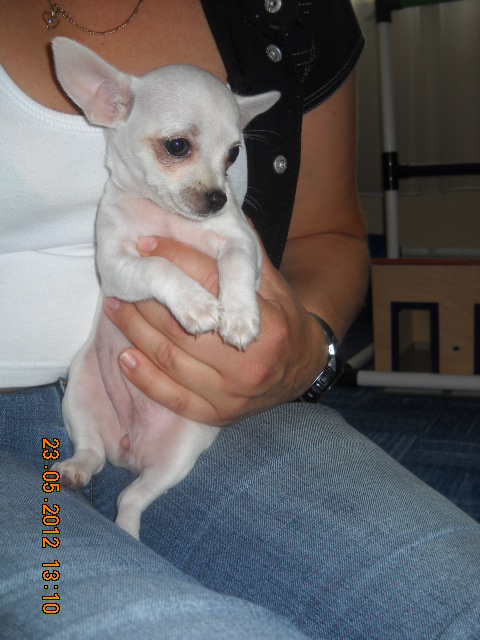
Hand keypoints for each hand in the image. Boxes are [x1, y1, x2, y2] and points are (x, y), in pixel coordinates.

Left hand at [103, 235, 327, 425]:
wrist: (302, 371)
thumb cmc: (285, 321)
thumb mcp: (275, 285)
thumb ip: (244, 257)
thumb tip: (214, 212)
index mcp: (269, 327)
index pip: (213, 288)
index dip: (176, 261)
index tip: (148, 243)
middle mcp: (250, 365)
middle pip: (186, 328)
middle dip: (149, 300)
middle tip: (123, 276)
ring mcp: (232, 395)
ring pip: (172, 360)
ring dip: (137, 333)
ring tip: (116, 309)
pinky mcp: (217, 415)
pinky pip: (173, 397)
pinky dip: (144, 377)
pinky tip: (125, 355)